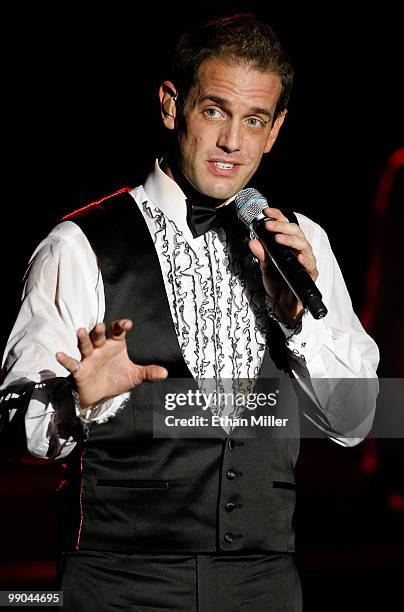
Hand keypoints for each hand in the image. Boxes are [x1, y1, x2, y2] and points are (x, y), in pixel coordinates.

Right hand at [56, 319, 167, 411]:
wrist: (100, 396)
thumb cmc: (116, 379)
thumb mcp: (135, 376)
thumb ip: (149, 373)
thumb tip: (165, 373)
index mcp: (115, 345)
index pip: (118, 332)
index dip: (121, 326)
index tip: (126, 323)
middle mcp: (101, 348)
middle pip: (99, 336)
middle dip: (99, 331)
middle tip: (100, 325)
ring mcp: (89, 358)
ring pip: (85, 346)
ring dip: (83, 339)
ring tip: (80, 331)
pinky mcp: (80, 370)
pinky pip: (72, 364)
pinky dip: (66, 360)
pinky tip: (59, 355)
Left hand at [249, 207, 318, 326]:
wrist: (283, 306)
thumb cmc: (278, 285)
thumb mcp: (265, 268)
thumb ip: (261, 254)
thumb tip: (253, 241)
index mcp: (289, 247)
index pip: (286, 227)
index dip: (279, 218)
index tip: (268, 212)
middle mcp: (299, 252)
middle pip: (296, 233)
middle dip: (282, 227)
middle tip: (269, 226)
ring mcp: (306, 263)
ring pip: (304, 245)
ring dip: (291, 240)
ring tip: (279, 238)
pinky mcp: (310, 275)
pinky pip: (310, 265)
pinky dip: (305, 261)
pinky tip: (299, 257)